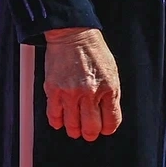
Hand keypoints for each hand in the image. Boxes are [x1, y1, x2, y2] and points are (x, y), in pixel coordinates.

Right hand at [43, 27, 120, 141]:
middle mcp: (90, 93)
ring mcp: (70, 93)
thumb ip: (110, 95)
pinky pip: (54, 117)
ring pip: (72, 127)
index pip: (111, 123)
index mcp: (108, 88)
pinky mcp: (54, 90)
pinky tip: (61, 119)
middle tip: (89, 131)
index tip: (103, 127)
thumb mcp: (112, 72)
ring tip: (74, 126)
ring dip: (74, 130)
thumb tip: (108, 116)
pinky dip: (58, 122)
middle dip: (91, 134)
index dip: (107, 129)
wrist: (73, 33)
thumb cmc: (93, 51)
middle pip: (91, 129)